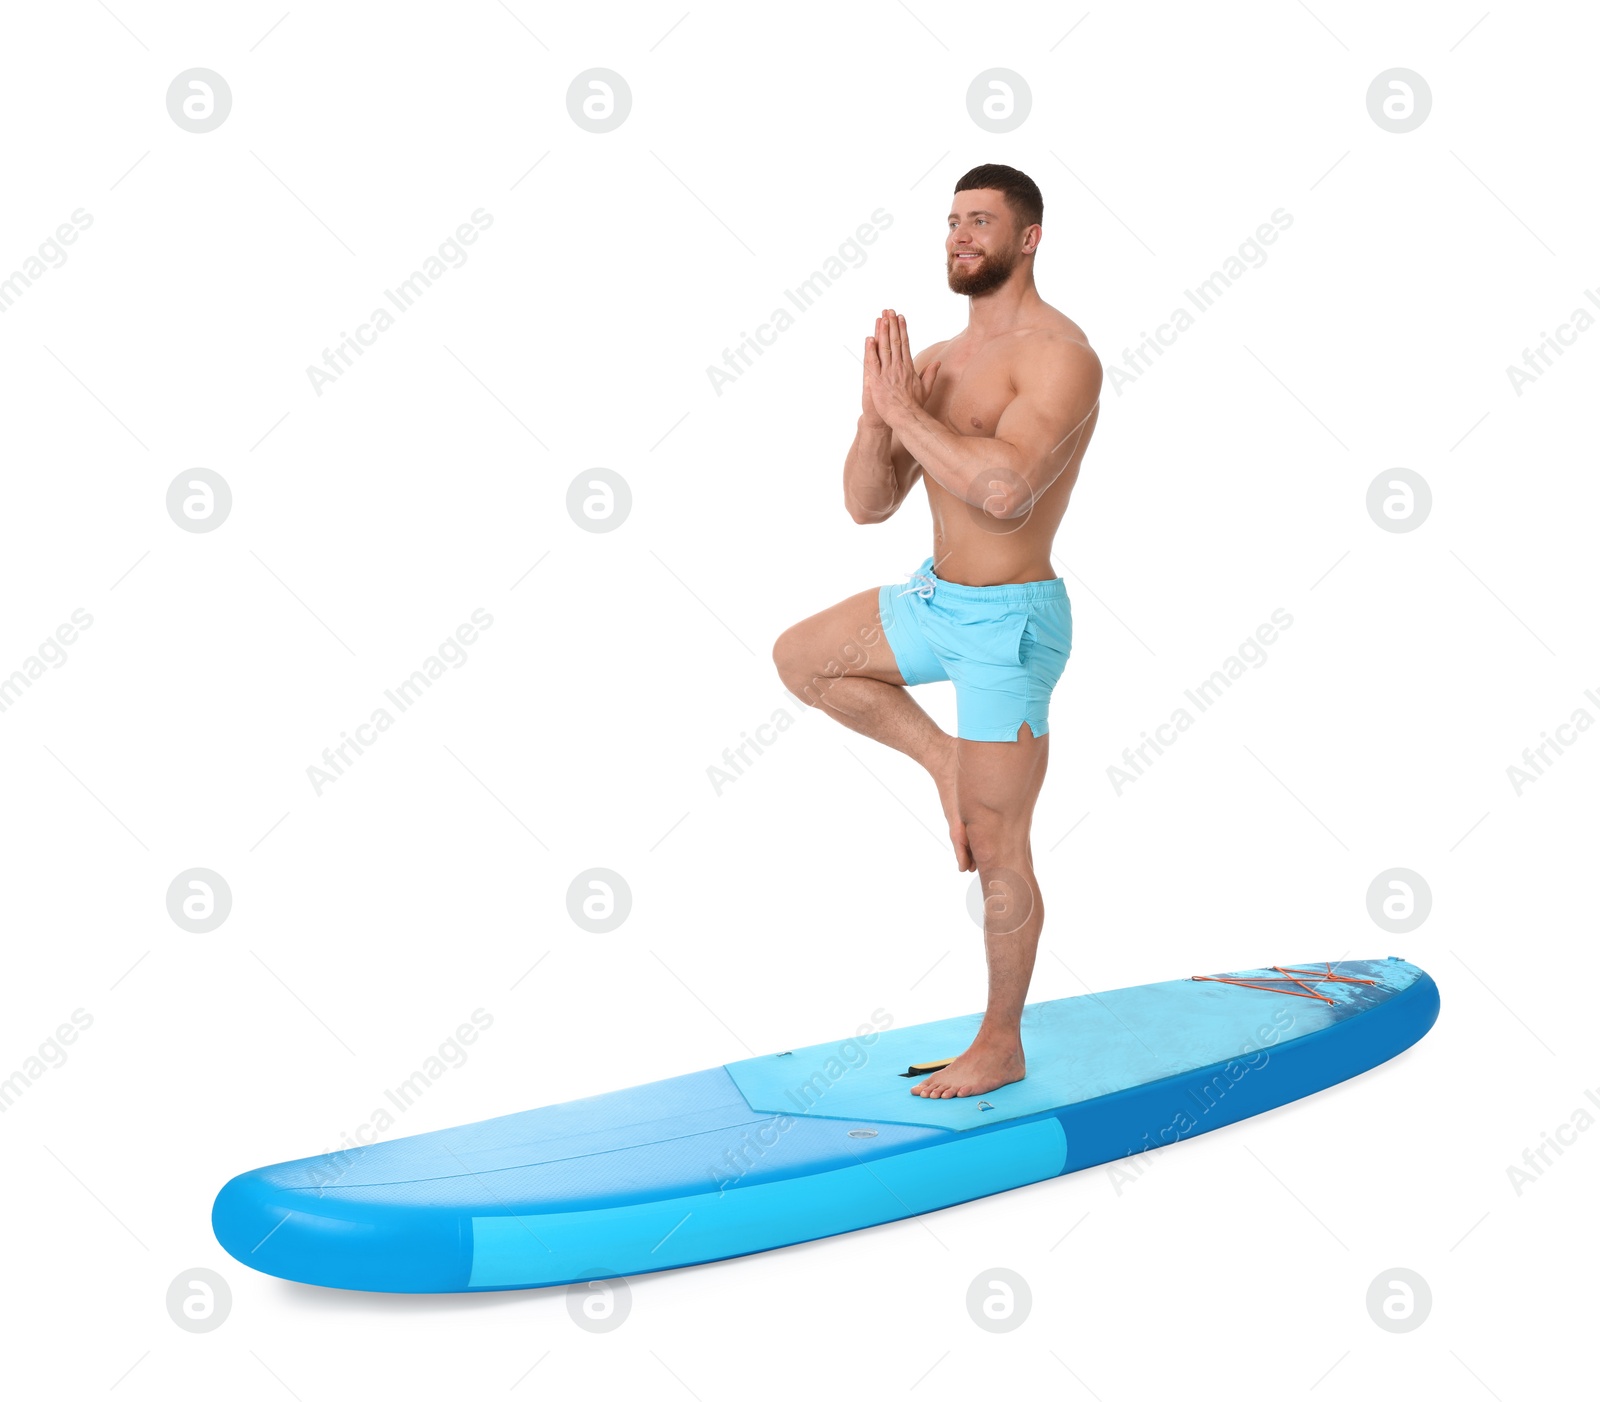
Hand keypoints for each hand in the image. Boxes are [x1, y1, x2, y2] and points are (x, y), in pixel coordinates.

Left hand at [864, 309, 939, 426]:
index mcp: (908, 367)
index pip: (905, 344)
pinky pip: (873, 362)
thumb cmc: (914, 406)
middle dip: (892, 324)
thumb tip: (937, 363)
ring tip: (882, 317)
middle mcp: (898, 367)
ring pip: (884, 348)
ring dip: (883, 331)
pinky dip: (871, 350)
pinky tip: (870, 338)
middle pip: (895, 341)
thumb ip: (930, 374)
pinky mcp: (877, 380)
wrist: (905, 417)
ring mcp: (887, 372)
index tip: (900, 317)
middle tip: (889, 310)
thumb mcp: (925, 389)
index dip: (902, 329)